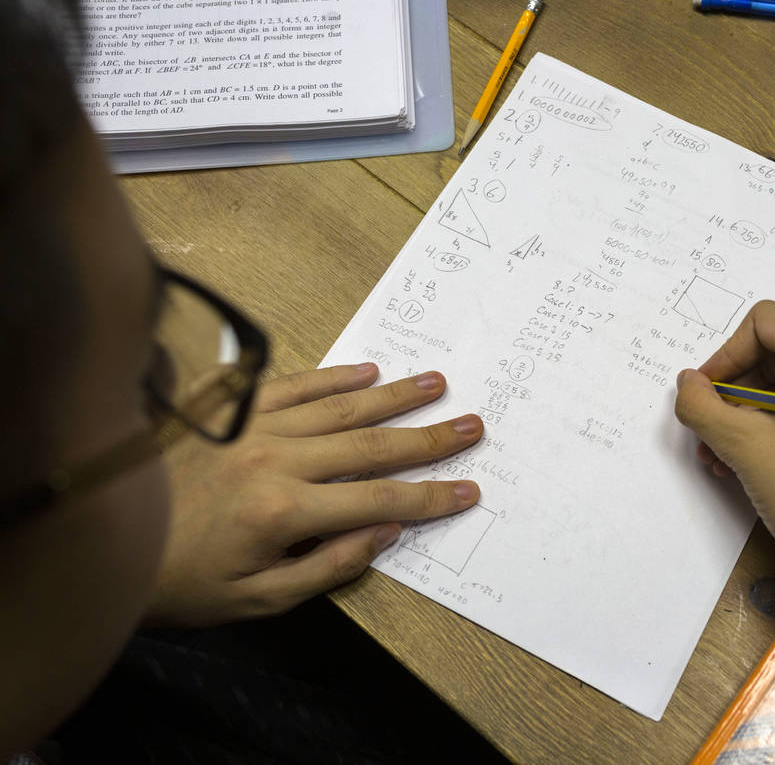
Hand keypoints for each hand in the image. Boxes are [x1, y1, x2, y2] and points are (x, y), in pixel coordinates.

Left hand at [146, 364, 482, 626]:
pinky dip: (334, 377)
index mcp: (284, 512)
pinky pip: (294, 385)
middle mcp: (276, 460)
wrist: (106, 539)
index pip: (379, 501)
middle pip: (371, 446)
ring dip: (394, 396)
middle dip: (429, 438)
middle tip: (472, 425)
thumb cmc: (181, 581)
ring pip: (341, 408)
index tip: (469, 489)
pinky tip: (367, 371)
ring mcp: (254, 427)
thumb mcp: (256, 600)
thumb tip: (385, 531)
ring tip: (436, 384)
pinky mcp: (233, 408)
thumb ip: (327, 566)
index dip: (430, 497)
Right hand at [676, 301, 774, 763]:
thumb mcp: (741, 441)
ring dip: (747, 416)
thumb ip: (701, 403)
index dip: (724, 354)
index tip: (704, 396)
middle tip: (708, 432)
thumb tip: (687, 383)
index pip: (763, 322)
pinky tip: (749, 467)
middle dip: (733, 392)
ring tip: (722, 457)